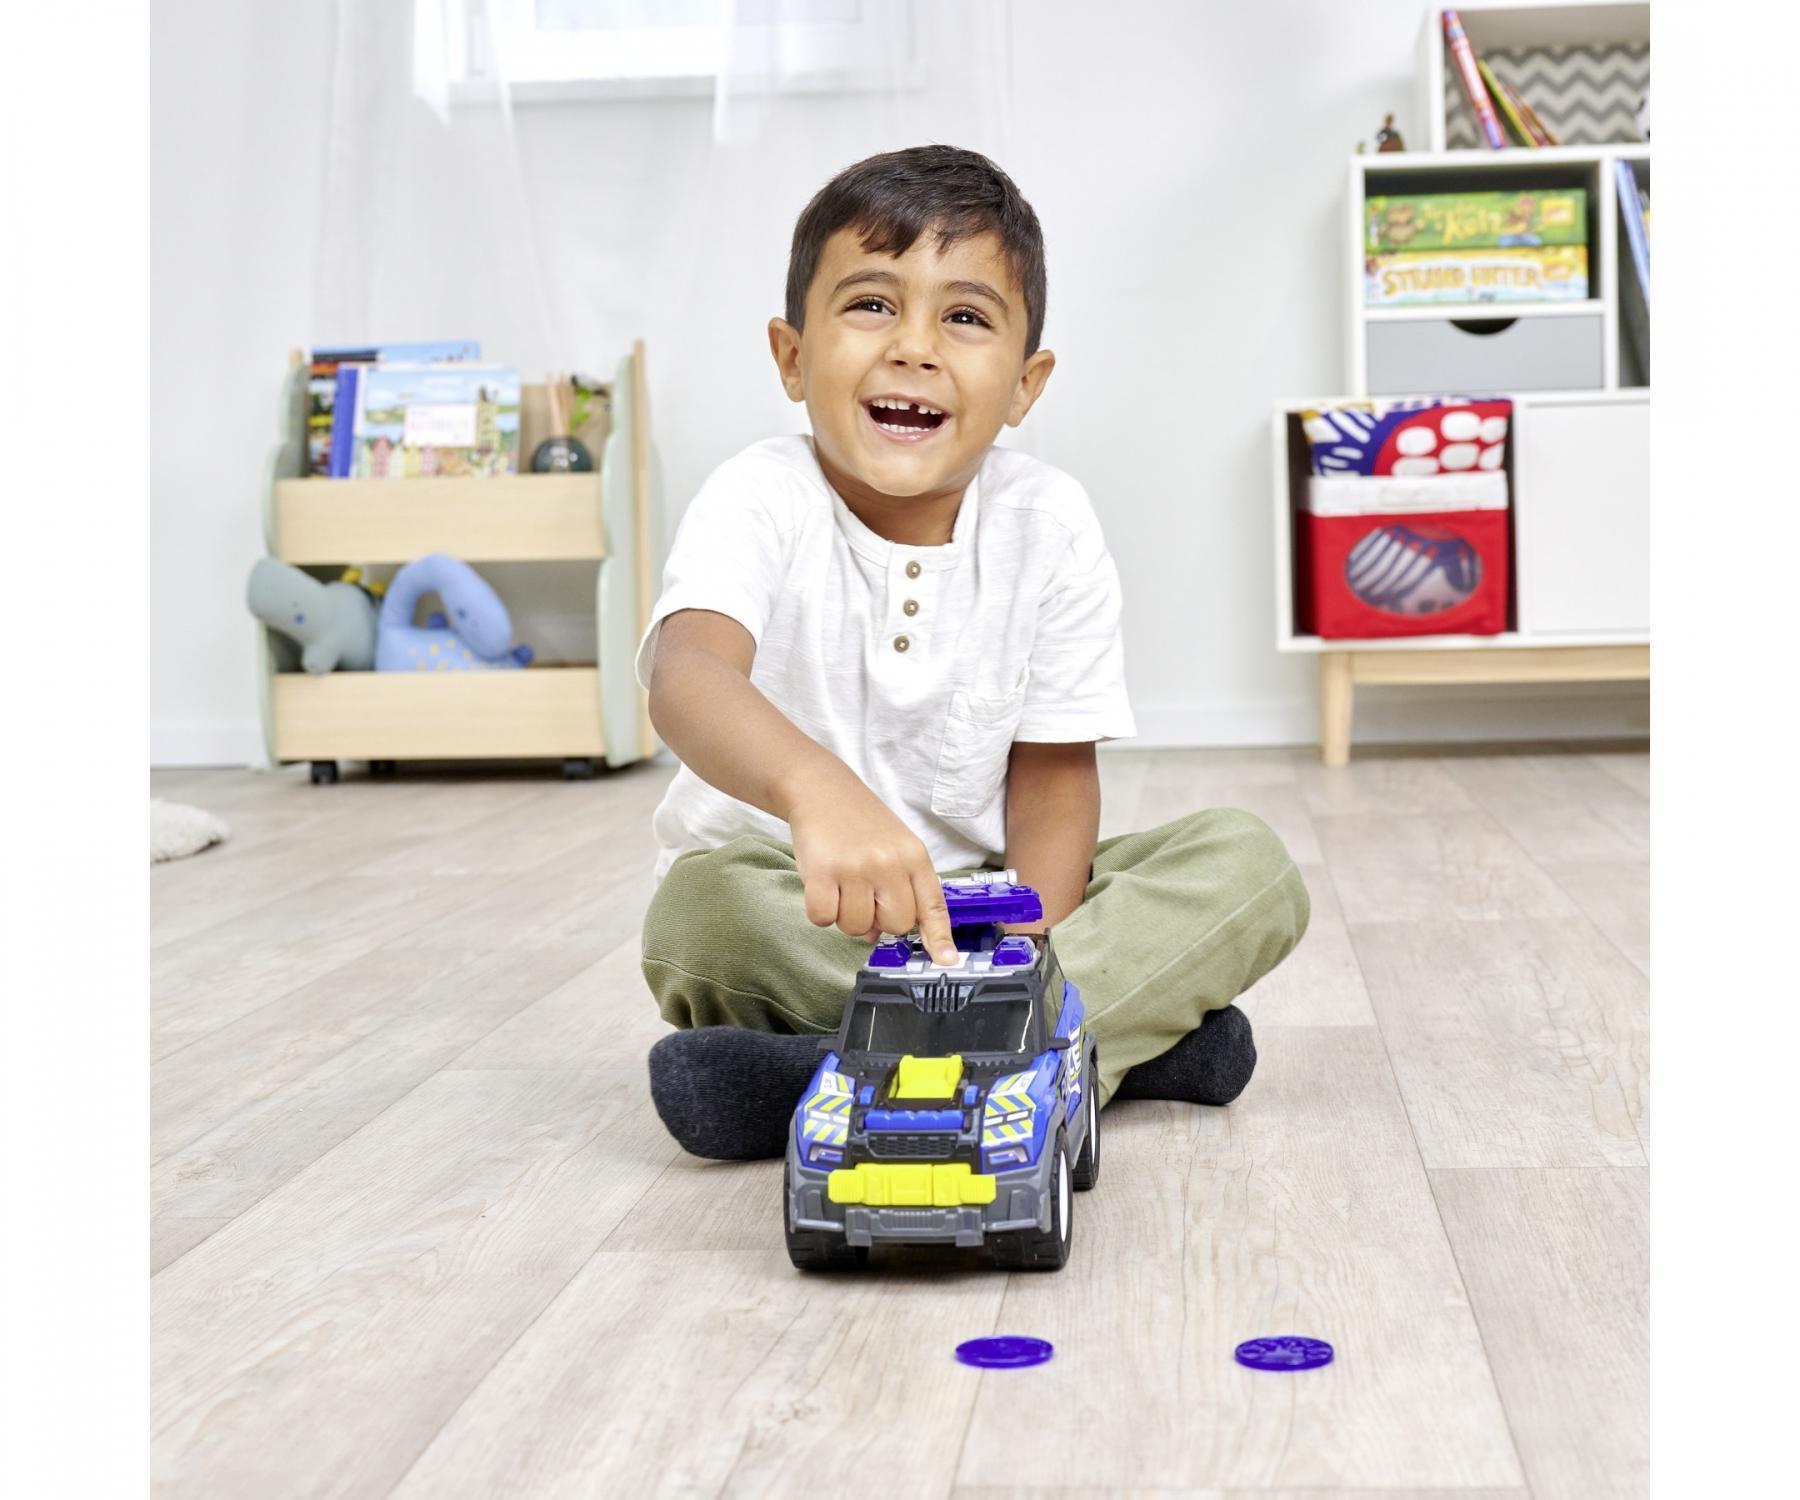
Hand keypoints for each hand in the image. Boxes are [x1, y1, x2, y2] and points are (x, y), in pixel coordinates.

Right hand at [788, 780, 957, 963]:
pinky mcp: (822, 873)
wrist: (821, 789)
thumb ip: (897, 890)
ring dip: (846, 915)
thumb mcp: (894, 847)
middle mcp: (889, 864)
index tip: (946, 961)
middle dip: (878, 919)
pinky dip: (819, 911)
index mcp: (914, 857)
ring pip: (858, 927)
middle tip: (863, 892)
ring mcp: (856, 869)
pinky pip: (824, 918)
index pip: (933, 906)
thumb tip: (877, 935)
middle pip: (895, 925)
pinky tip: (821, 886)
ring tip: (842, 884)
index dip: (939, 938)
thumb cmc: (860, 823)